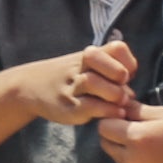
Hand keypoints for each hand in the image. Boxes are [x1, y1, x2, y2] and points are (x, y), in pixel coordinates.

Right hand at [5, 40, 137, 128]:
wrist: (30, 88)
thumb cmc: (68, 79)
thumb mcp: (85, 67)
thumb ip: (109, 75)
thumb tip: (132, 94)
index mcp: (89, 56)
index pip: (115, 48)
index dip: (127, 60)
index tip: (128, 74)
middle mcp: (78, 67)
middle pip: (99, 60)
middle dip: (118, 74)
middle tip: (123, 86)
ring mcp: (71, 87)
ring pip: (93, 82)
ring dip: (114, 94)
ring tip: (121, 103)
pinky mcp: (68, 106)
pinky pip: (90, 106)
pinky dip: (107, 110)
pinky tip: (115, 114)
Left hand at [94, 104, 162, 162]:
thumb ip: (136, 110)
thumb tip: (118, 106)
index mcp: (136, 139)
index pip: (104, 126)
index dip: (112, 116)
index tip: (125, 111)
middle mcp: (133, 161)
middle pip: (106, 143)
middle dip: (113, 131)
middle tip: (132, 123)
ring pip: (116, 157)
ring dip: (122, 146)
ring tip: (145, 138)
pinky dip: (132, 159)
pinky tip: (152, 152)